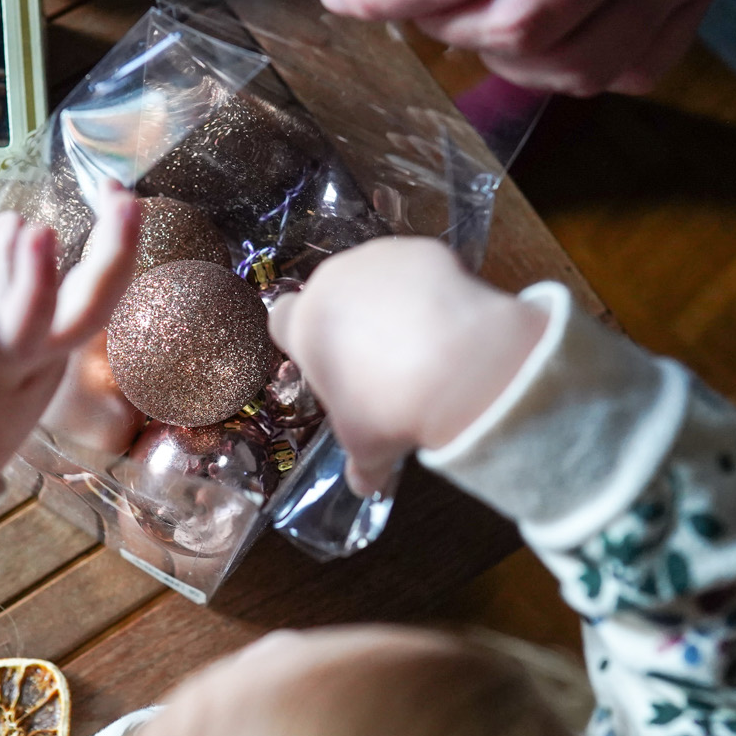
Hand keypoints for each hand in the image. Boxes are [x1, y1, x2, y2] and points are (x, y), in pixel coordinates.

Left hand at [0, 188, 141, 492]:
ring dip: (28, 277)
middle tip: (112, 210)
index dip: (120, 245)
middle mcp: (27, 353)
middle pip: (72, 313)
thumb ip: (6, 274)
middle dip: (98, 261)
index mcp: (54, 343)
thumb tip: (16, 221)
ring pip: (16, 324)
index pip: (101, 293)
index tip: (126, 195)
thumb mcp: (4, 328)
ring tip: (27, 227)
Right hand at [267, 239, 550, 492]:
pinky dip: (429, 288)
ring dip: (388, 301)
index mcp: (304, 325)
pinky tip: (448, 321)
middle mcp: (332, 282)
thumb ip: (360, 463)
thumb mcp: (367, 445)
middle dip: (349, 319)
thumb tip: (363, 485)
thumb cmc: (389, 409)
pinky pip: (418, 268)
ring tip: (420, 342)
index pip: (282, 319)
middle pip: (329, 294)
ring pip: (374, 276)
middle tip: (378, 360)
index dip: (301, 337)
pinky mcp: (421, 249)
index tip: (324, 358)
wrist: (454, 367)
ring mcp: (377, 259)